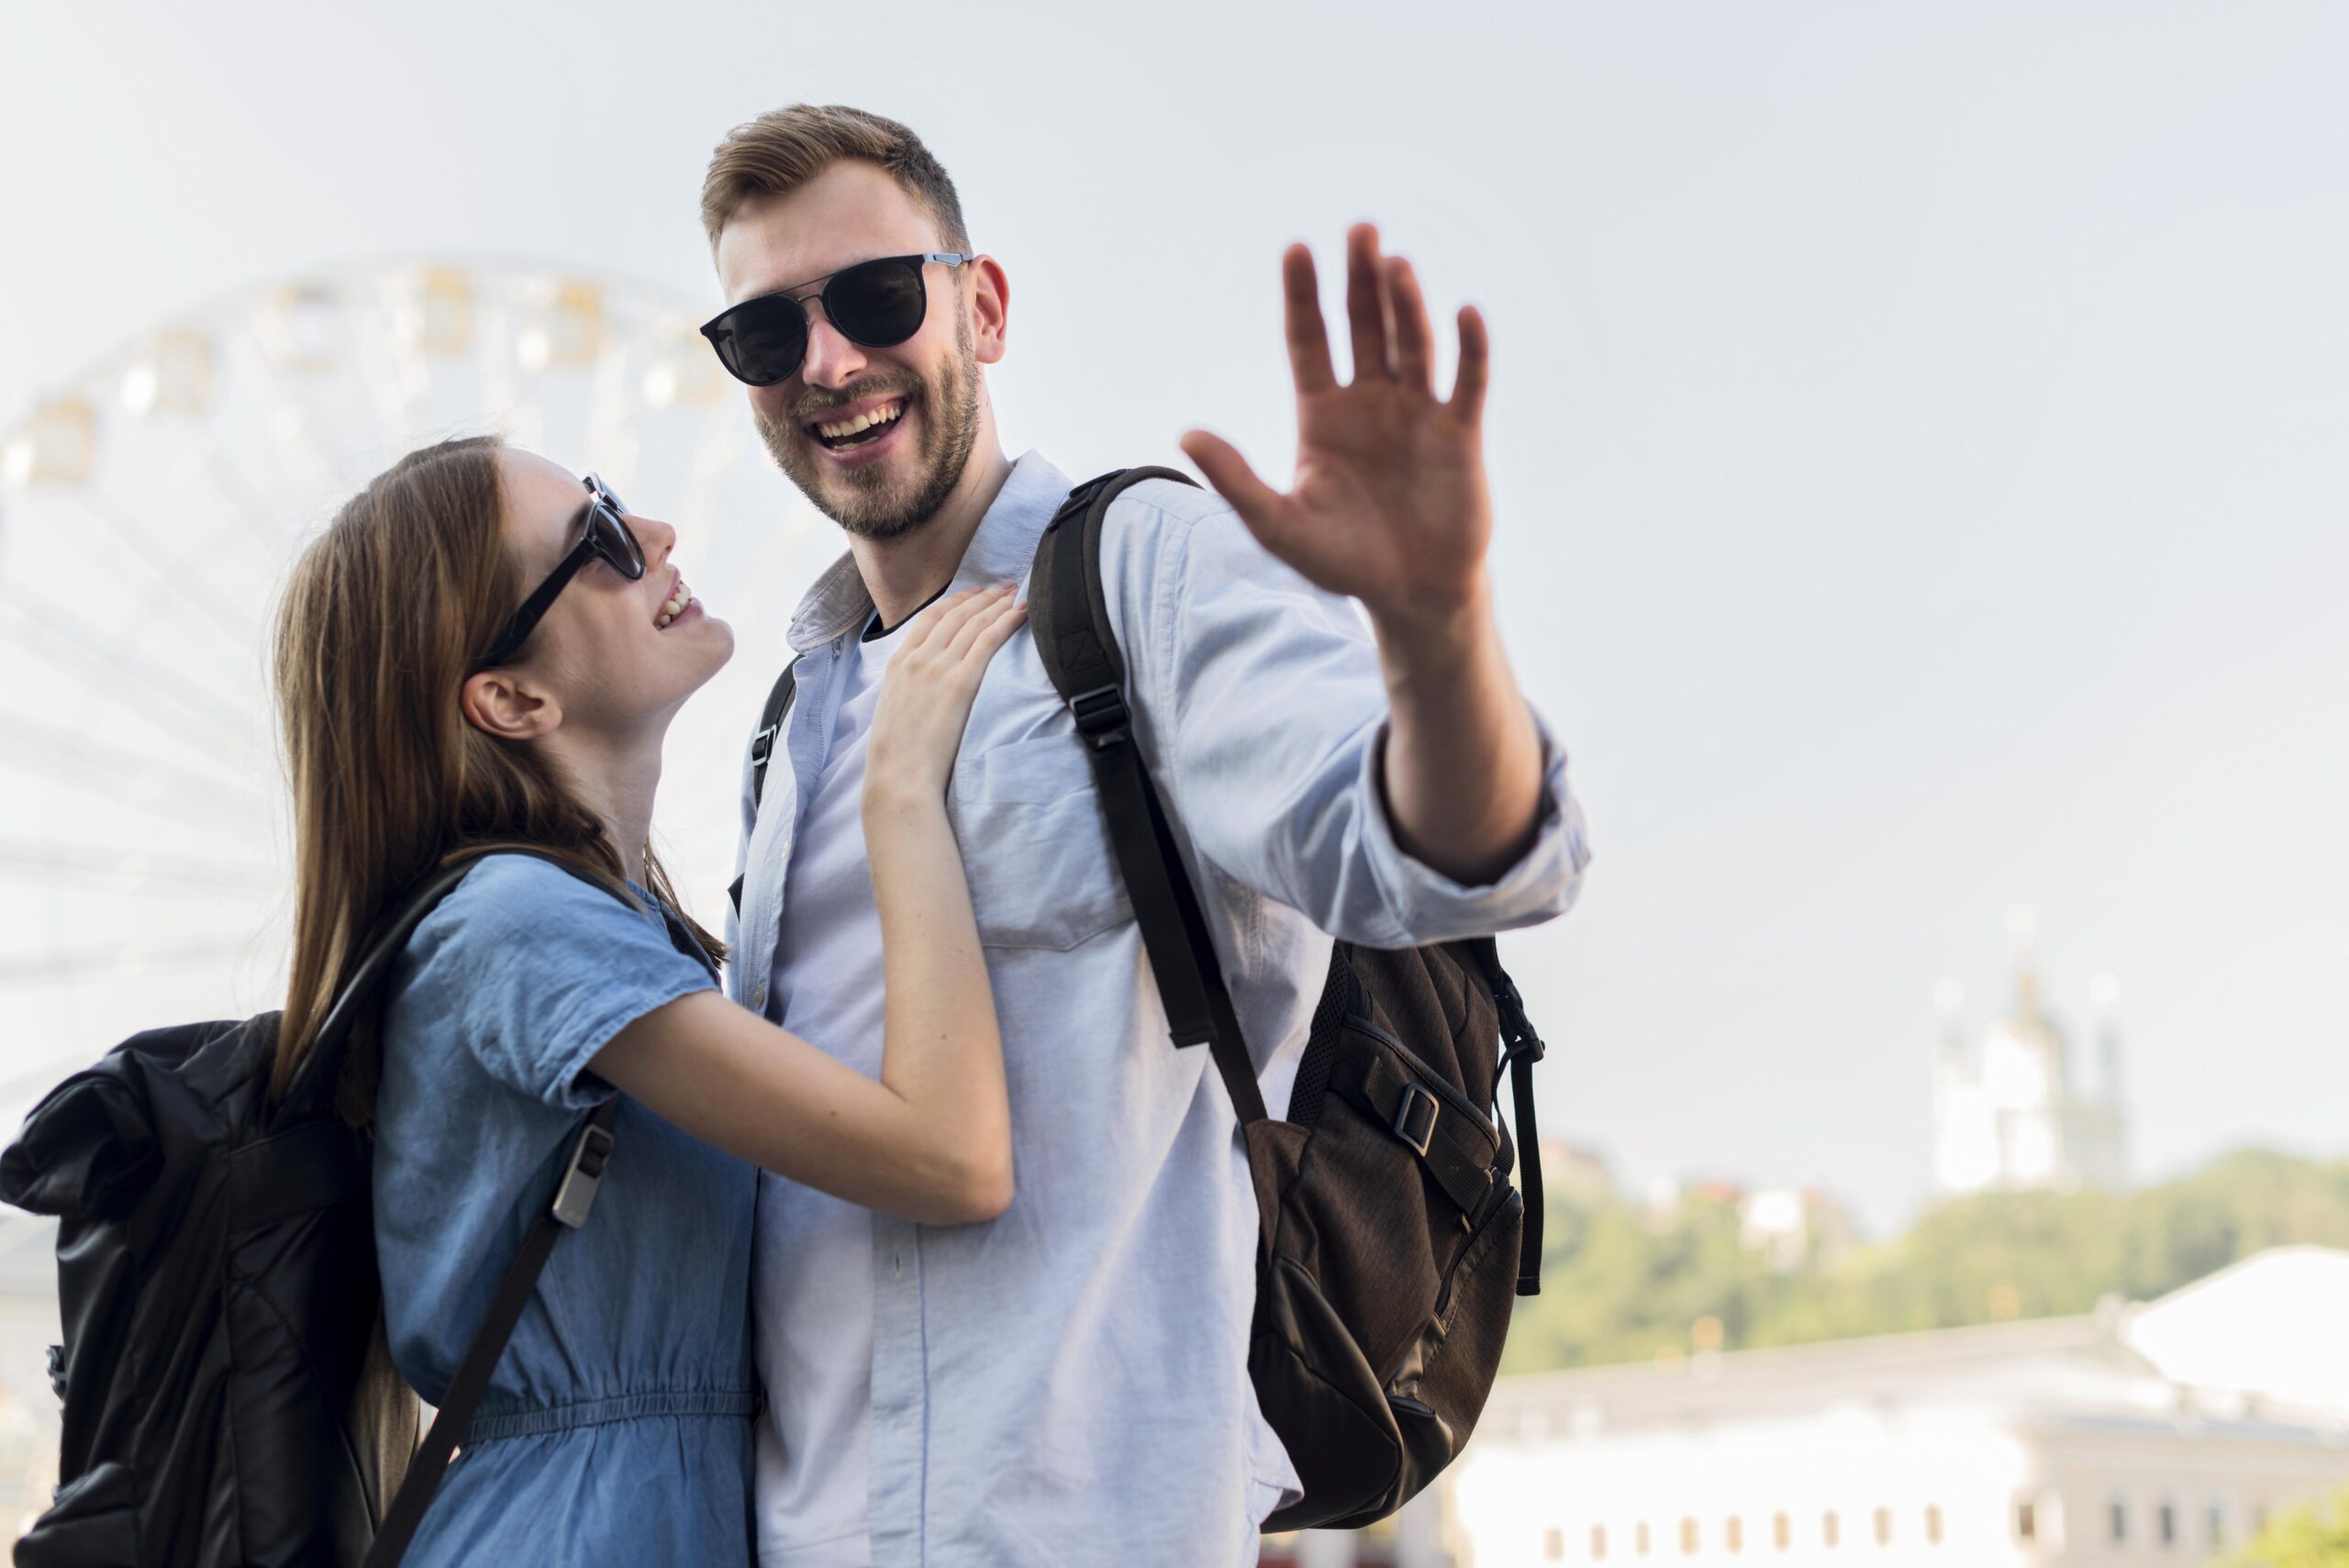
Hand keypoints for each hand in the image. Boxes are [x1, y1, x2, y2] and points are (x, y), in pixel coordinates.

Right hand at [863, 584, 1026, 807]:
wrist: (899, 777)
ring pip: (974, 622)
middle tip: (1004, 585)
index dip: (956, 600)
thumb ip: (909, 687)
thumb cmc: (897, 755)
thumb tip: (924, 686)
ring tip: (1016, 593)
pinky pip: (988, 640)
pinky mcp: (961, 682)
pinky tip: (1021, 612)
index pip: (931, 617)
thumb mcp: (894, 709)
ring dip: (998, 603)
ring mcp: (939, 667)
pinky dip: (1006, 621)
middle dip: (983, 596)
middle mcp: (918, 658)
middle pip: (956, 614)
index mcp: (898, 662)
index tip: (974, 593)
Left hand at [1180, 224, 1492, 636]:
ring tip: (1396, 263)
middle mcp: (1370, 401)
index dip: (1303, 296)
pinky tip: (1464, 314)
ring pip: (1412, 344)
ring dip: (1407, 304)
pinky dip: (1468, 349)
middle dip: (1359, 280)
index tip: (1296, 249)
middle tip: (1359, 230)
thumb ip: (1236, 479)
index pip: (1309, 340)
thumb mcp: (1278, 525)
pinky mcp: (1459, 434)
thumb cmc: (1343, 561)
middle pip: (1364, 326)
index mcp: (1322, 413)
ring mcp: (1417, 412)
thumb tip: (1185, 433)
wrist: (1411, 595)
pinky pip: (1466, 382)